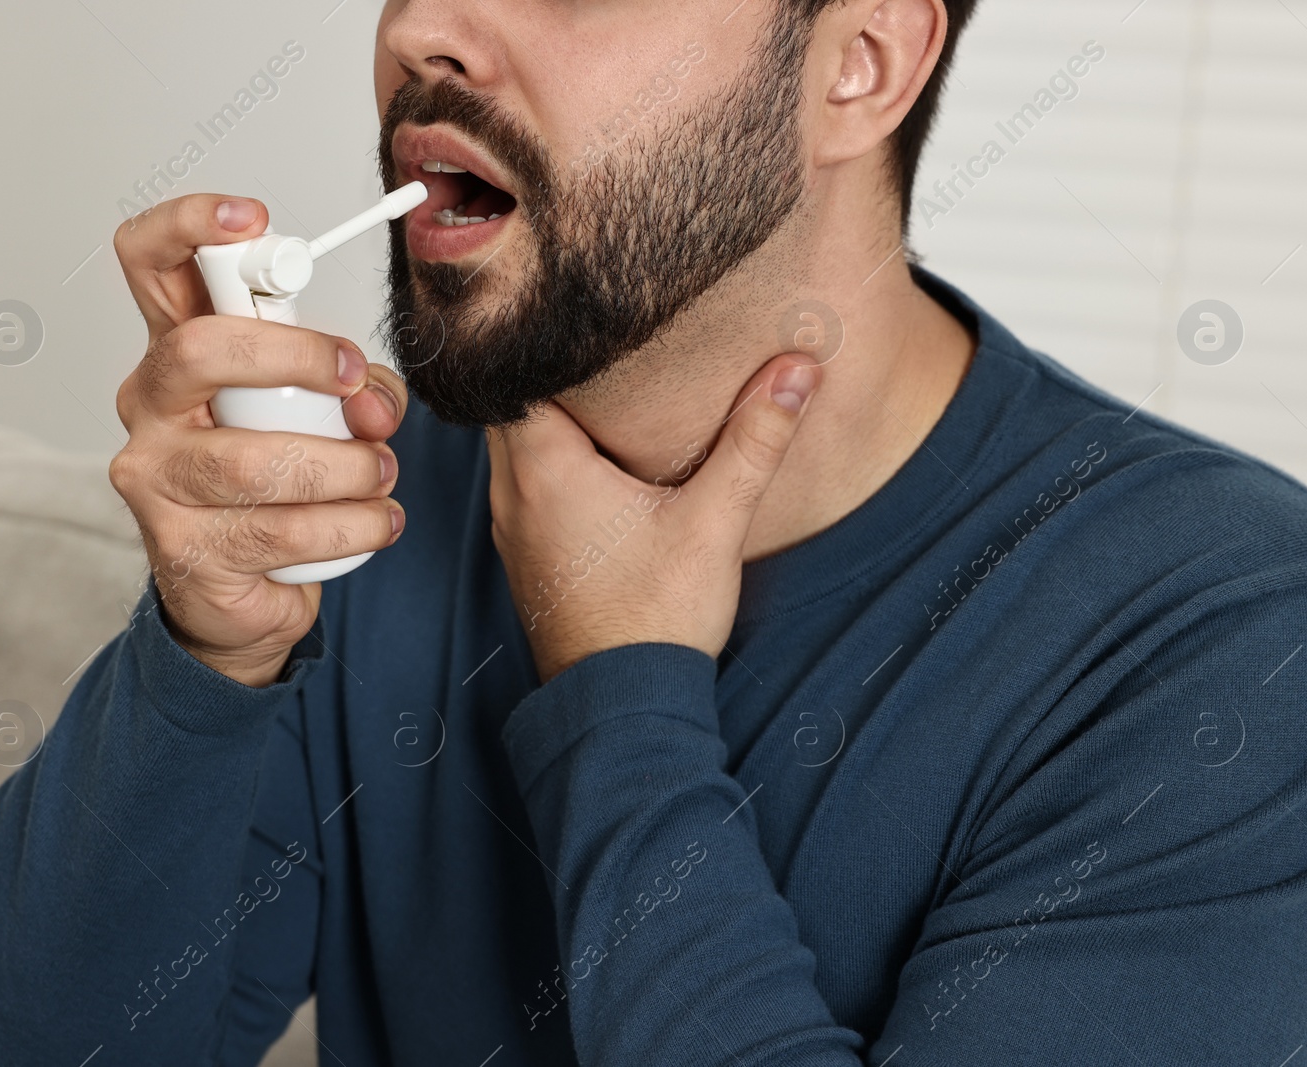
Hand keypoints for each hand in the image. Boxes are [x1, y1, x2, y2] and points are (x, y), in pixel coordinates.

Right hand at [109, 194, 408, 686]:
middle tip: (357, 382)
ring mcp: (156, 480)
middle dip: (298, 356)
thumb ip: (356, 385)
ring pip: (256, 460)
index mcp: (179, 351)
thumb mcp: (323, 407)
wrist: (241, 591)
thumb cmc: (279, 480)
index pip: (150, 262)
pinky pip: (282, 531)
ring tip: (381, 473)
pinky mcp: (184, 550)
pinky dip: (352, 526)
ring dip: (344, 467)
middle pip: (201, 349)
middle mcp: (149, 406)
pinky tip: (376, 521)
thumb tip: (372, 399)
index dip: (188, 225)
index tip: (254, 219)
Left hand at [487, 354, 820, 682]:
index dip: (545, 337)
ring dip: (549, 419)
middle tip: (602, 344)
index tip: (585, 314)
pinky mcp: (526, 554)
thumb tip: (796, 372)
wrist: (622, 705)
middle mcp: (511, 493)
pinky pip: (523, 484)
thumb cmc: (654, 620)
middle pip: (511, 402)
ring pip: (513, 446)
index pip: (515, 371)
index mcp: (544, 469)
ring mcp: (511, 526)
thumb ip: (753, 440)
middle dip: (550, 372)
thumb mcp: (714, 521)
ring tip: (602, 391)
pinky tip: (597, 461)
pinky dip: (549, 462)